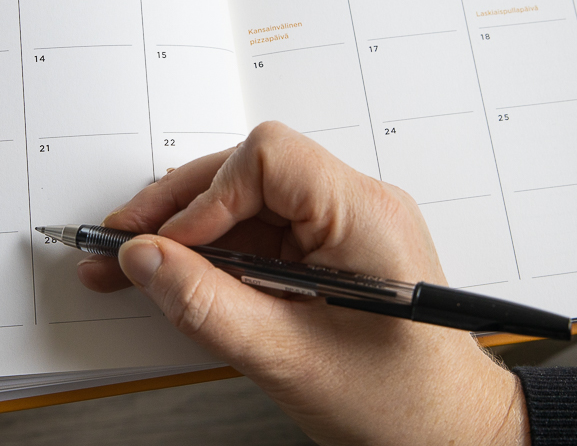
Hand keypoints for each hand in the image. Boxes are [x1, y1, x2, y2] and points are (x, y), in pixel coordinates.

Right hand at [78, 121, 528, 445]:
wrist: (455, 435)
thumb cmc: (403, 405)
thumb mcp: (290, 360)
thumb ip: (209, 306)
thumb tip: (144, 259)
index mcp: (364, 217)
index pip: (271, 159)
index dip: (207, 195)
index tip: (164, 243)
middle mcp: (358, 207)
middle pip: (250, 174)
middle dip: (179, 209)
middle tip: (121, 244)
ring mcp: (345, 227)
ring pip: (248, 203)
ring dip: (188, 234)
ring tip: (134, 267)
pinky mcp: (331, 251)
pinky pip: (262, 234)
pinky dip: (216, 257)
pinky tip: (179, 280)